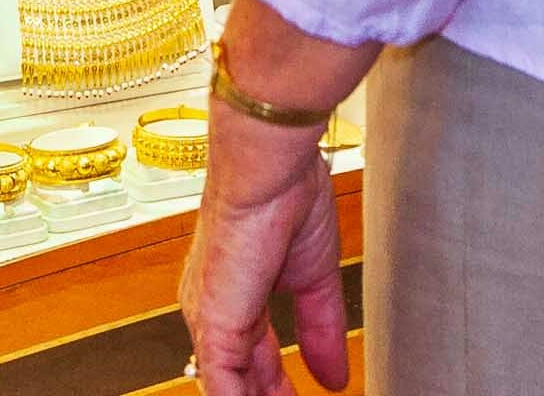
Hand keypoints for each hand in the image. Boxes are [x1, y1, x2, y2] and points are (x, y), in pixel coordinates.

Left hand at [178, 116, 351, 395]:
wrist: (270, 169)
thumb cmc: (284, 195)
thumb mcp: (314, 278)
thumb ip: (320, 327)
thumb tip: (333, 374)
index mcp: (237, 296)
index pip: (253, 361)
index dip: (276, 389)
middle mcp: (216, 311)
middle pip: (238, 380)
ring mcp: (211, 320)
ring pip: (226, 387)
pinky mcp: (213, 326)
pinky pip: (222, 386)